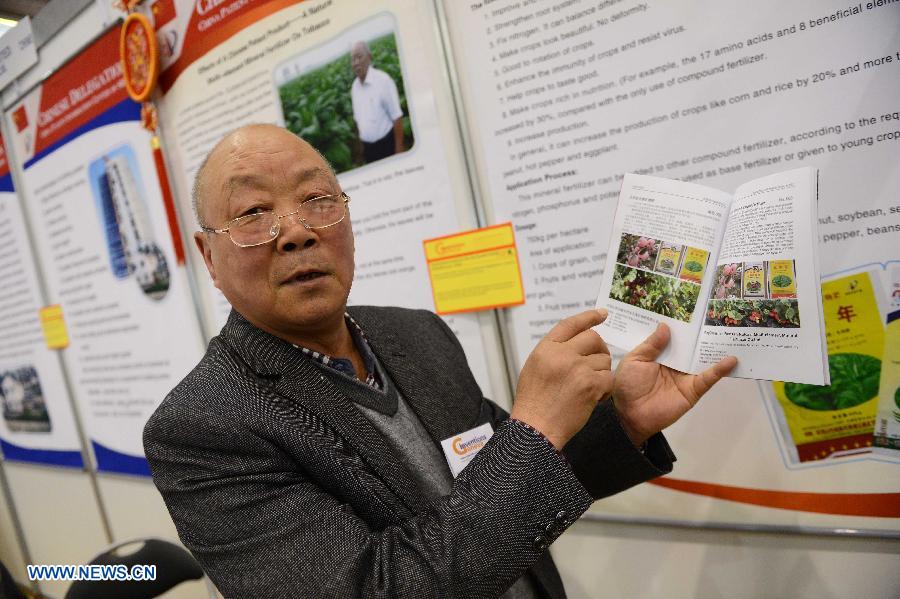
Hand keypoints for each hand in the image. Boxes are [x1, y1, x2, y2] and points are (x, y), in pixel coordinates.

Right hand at [511, 309, 613, 449]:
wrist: (536, 428)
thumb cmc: (534, 401)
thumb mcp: (534, 367)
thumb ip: (553, 352)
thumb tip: (575, 342)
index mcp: (546, 348)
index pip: (571, 324)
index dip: (588, 317)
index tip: (602, 314)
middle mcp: (562, 354)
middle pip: (592, 338)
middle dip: (599, 348)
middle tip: (597, 360)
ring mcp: (578, 368)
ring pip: (603, 359)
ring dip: (601, 371)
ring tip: (588, 386)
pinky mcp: (591, 385)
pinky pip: (608, 378)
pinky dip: (605, 388)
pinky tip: (595, 396)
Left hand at [613, 323, 736, 445]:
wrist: (629, 414)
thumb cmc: (627, 385)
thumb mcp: (635, 360)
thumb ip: (651, 345)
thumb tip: (665, 325)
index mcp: (659, 354)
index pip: (674, 337)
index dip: (683, 326)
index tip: (694, 310)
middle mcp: (675, 363)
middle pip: (691, 346)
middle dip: (703, 334)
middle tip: (720, 316)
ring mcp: (685, 376)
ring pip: (702, 359)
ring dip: (716, 349)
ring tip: (733, 333)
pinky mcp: (692, 390)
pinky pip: (707, 378)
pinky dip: (720, 370)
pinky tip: (731, 360)